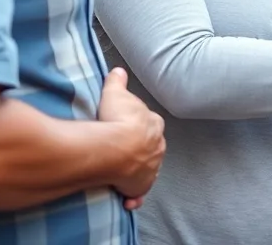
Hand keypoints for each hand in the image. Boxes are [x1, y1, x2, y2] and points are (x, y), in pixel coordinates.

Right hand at [98, 68, 165, 209]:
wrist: (115, 148)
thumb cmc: (116, 119)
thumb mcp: (115, 93)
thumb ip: (117, 81)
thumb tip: (118, 70)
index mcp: (154, 124)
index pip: (150, 124)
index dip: (139, 126)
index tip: (129, 128)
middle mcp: (157, 147)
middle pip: (150, 148)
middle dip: (140, 150)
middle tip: (123, 151)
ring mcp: (149, 168)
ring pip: (146, 170)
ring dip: (137, 171)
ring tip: (122, 173)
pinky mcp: (139, 185)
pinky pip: (137, 192)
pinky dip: (133, 197)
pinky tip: (128, 201)